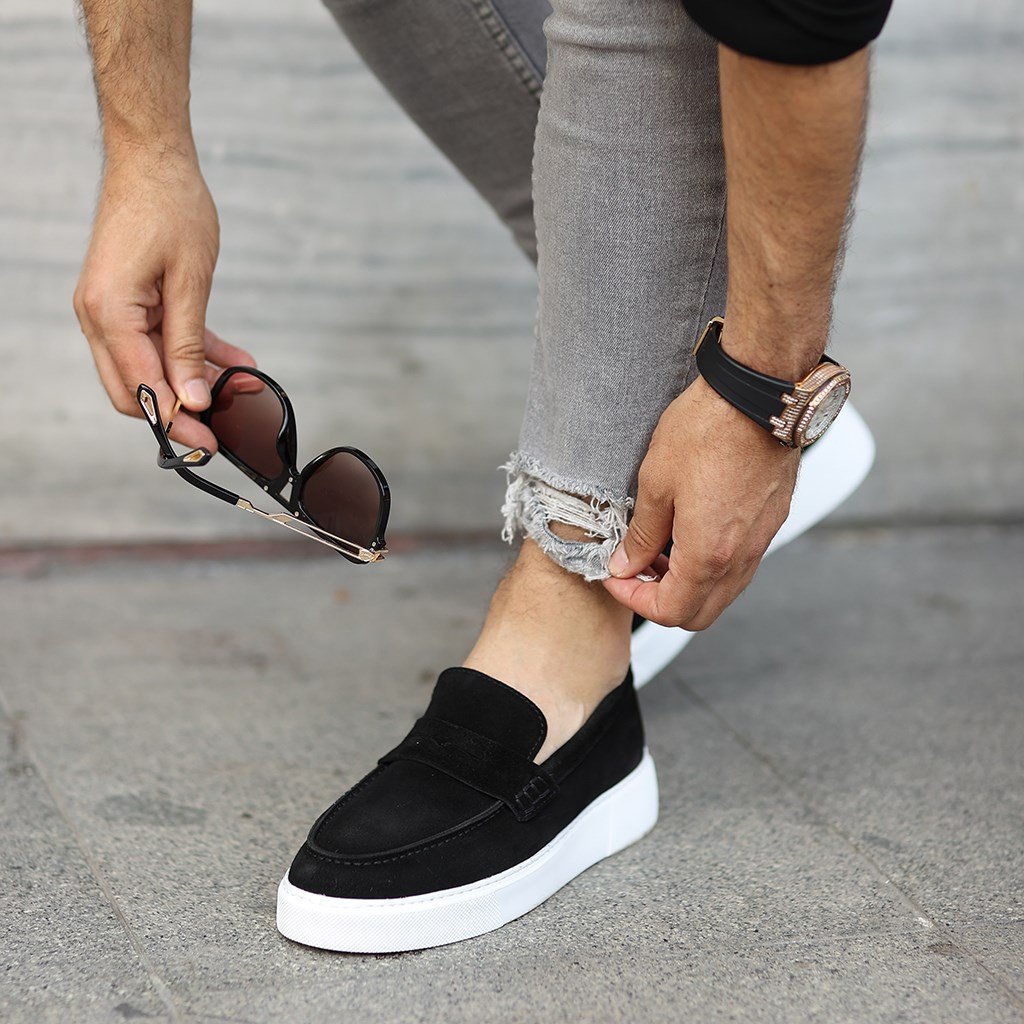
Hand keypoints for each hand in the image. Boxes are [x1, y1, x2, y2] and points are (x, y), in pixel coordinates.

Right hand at [73, 151, 254, 450]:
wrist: (153, 159)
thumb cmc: (171, 207)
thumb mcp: (191, 283)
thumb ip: (189, 346)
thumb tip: (191, 398)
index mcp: (109, 313)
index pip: (141, 389)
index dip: (176, 421)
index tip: (208, 443)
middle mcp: (99, 316)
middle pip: (135, 389)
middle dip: (179, 411)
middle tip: (221, 429)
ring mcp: (111, 310)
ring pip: (150, 369)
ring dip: (192, 382)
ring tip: (240, 389)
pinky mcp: (128, 302)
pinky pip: (159, 342)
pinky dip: (192, 354)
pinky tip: (234, 363)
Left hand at [602, 375, 799, 629]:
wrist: (758, 396)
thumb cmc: (707, 430)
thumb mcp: (656, 483)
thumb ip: (640, 535)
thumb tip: (625, 564)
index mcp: (709, 555)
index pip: (670, 611)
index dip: (635, 600)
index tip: (616, 576)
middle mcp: (740, 557)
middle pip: (700, 613)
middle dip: (662, 601)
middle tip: (635, 570)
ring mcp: (761, 541)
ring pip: (722, 591)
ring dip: (688, 584)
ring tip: (658, 549)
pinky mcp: (771, 522)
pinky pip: (739, 564)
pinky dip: (710, 564)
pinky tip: (688, 531)